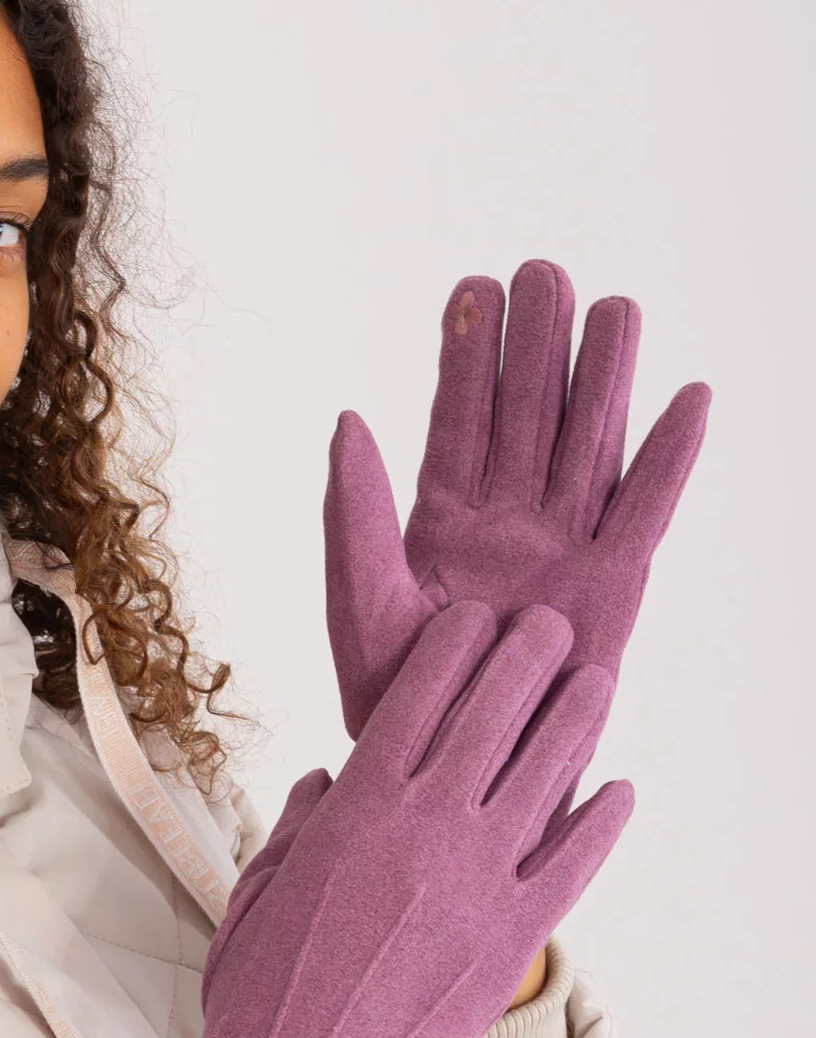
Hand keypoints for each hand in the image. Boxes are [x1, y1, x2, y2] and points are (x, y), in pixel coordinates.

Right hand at [135, 599, 633, 1037]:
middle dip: (522, 660)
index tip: (469, 621)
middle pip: (489, 717)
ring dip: (574, 719)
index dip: (448, 650)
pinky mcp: (511, 941)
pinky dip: (602, 825)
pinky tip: (622, 793)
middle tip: (547, 629)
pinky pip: (573, 867)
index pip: (413, 700)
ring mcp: (474, 883)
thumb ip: (294, 828)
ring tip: (593, 681)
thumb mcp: (256, 895)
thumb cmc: (259, 1000)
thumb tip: (322, 781)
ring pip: (543, 776)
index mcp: (354, 812)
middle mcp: (423, 831)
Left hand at [324, 259, 709, 830]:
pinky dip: (670, 459)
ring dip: (604, 378)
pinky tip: (689, 400)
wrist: (457, 765)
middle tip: (544, 272)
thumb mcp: (359, 603)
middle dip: (537, 346)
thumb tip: (348, 416)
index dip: (467, 356)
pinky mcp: (616, 583)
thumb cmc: (401, 698)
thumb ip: (353, 513)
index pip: (459, 422)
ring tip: (614, 306)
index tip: (473, 285)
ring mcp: (564, 547)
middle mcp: (508, 522)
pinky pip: (647, 510)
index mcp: (441, 522)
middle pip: (530, 416)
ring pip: (589, 445)